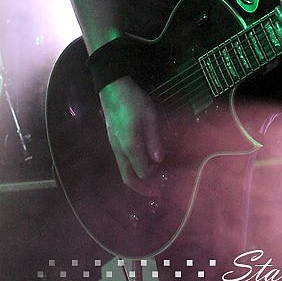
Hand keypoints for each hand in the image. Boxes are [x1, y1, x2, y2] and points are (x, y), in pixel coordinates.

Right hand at [99, 76, 164, 192]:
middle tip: (159, 192)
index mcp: (130, 146)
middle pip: (129, 179)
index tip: (169, 178)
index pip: (143, 172)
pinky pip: (123, 163)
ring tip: (154, 180)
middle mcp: (120, 151)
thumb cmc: (133, 100)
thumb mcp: (149, 116)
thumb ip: (154, 139)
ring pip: (124, 172)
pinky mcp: (114, 142)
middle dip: (144, 189)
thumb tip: (159, 160)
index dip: (155, 178)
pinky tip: (145, 164)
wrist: (113, 89)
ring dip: (138, 180)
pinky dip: (134, 170)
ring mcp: (115, 147)